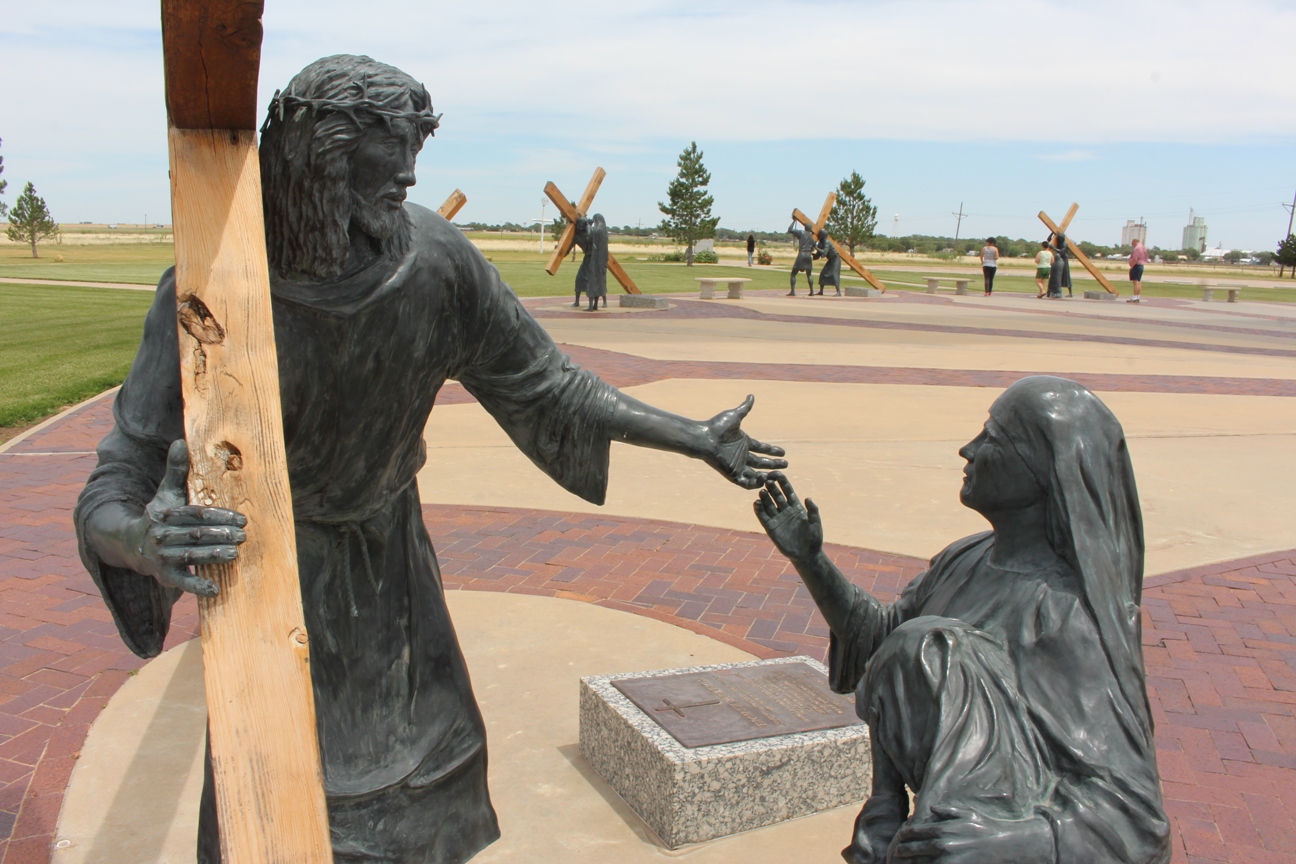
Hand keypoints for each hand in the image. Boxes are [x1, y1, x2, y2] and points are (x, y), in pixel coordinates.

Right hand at [123, 439, 247, 596]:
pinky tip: (215, 590)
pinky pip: (181, 581)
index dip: (218, 516)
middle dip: (220, 535)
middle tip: (244, 536)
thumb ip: (176, 471)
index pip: (195, 514)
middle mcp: (160, 535)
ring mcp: (161, 556)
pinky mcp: (163, 575)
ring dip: (212, 556)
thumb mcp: (165, 493)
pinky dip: (197, 586)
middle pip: (194, 535)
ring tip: (235, 554)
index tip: (241, 518)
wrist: (129, 543)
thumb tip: (180, 442)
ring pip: (189, 555)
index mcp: (164, 514)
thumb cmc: (158, 515)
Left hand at [700, 394, 786, 488]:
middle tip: (786, 464)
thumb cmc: (717, 427)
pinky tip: (764, 480)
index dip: (772, 450)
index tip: (783, 452)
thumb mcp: (735, 415)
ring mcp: (737, 465)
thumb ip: (745, 408)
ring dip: (766, 475)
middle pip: (761, 462)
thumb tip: (751, 396)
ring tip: (778, 474)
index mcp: (744, 442)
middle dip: (774, 463)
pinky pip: (745, 483)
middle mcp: (742, 455)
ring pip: (755, 473)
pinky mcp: (732, 474)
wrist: (705, 438)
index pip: (761, 448)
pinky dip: (754, 484)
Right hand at [754, 472, 822, 562]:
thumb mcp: (815, 524)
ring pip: (768, 505)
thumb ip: (813, 511)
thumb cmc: (814, 539)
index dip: (783, 483)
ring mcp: (777, 518)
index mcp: (796, 507)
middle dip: (772, 488)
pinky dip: (759, 510)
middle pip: (777, 496)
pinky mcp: (771, 528)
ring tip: (761, 491)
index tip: (778, 474)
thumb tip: (808, 498)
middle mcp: (785, 510)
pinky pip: (763, 517)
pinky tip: (756, 503)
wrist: (806, 555)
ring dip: (764, 497)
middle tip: (766, 480)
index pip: (788, 491)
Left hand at [890, 807, 1052, 863]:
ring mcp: (949, 858)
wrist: (1006, 845)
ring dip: (912, 863)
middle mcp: (944, 843)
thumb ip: (948, 811)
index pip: (916, 831)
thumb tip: (931, 808)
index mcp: (944, 828)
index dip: (905, 835)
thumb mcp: (968, 814)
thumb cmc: (987, 828)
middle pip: (915, 848)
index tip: (899, 837)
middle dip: (904, 851)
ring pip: (922, 862)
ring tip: (903, 863)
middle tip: (895, 853)